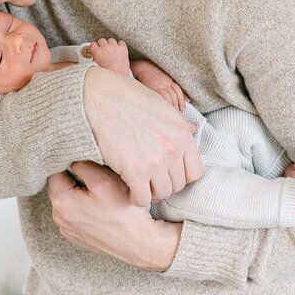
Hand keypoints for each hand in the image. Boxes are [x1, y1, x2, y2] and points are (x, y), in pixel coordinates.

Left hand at [47, 161, 181, 270]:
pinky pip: (73, 214)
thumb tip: (71, 158)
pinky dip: (81, 207)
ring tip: (97, 190)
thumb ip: (83, 165)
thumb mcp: (104, 181)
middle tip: (92, 172)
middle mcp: (59, 218)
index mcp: (62, 202)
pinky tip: (99, 206)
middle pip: (58, 186)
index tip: (81, 157)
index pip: (54, 171)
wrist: (140, 243)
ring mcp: (67, 230)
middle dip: (71, 177)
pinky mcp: (77, 236)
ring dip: (76, 192)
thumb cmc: (124, 212)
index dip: (67, 161)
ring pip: (66, 200)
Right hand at [82, 66, 202, 206]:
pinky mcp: (136, 170)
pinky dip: (135, 198)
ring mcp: (156, 160)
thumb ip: (179, 123)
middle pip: (178, 185)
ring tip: (138, 184)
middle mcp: (173, 148)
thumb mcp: (161, 105)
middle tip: (149, 180)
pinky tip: (128, 189)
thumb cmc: (127, 98)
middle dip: (163, 185)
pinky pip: (142, 198)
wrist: (98, 97)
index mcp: (182, 133)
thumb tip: (193, 130)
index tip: (167, 174)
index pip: (195, 172)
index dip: (180, 176)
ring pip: (161, 194)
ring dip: (150, 192)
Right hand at [88, 38, 131, 74]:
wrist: (119, 78)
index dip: (94, 48)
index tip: (95, 50)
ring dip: (110, 44)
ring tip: (111, 51)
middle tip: (103, 51)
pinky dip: (120, 45)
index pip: (92, 44)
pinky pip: (121, 42)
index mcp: (97, 52)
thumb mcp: (96, 68)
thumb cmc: (108, 76)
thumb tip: (94, 59)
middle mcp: (106, 48)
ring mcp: (115, 47)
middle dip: (101, 45)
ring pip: (111, 40)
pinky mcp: (123, 49)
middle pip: (101, 40)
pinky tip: (118, 50)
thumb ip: (94, 60)